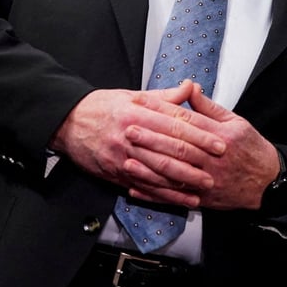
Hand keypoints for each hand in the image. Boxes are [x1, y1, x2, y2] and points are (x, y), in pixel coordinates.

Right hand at [49, 80, 225, 208]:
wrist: (67, 123)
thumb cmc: (100, 107)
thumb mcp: (131, 95)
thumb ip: (163, 97)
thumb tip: (189, 88)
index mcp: (135, 112)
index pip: (174, 125)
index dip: (200, 135)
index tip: (219, 142)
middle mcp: (129, 134)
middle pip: (169, 149)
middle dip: (197, 160)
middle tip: (217, 167)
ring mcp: (121, 156)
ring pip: (158, 171)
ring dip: (183, 181)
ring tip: (204, 186)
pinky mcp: (115, 173)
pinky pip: (144, 186)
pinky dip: (163, 194)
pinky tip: (180, 198)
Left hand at [126, 86, 280, 209]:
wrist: (269, 183)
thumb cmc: (250, 149)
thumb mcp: (235, 122)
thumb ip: (208, 107)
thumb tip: (189, 87)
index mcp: (219, 136)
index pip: (185, 120)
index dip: (161, 111)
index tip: (141, 103)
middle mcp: (211, 158)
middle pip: (177, 147)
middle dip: (151, 138)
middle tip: (129, 130)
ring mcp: (206, 180)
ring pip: (174, 174)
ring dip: (149, 168)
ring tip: (127, 160)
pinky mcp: (203, 198)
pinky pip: (175, 197)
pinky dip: (155, 195)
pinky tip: (136, 189)